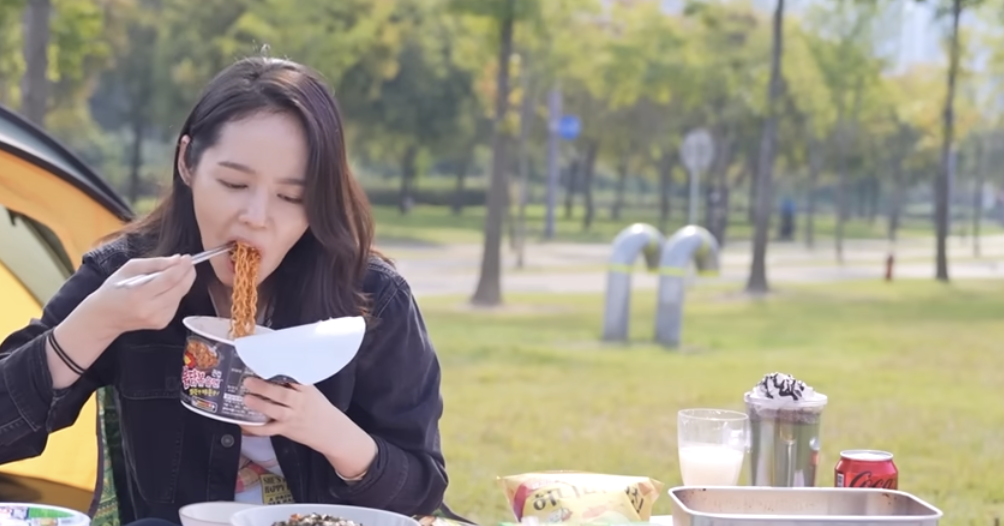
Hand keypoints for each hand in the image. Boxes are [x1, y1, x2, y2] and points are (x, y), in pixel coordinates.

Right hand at [82, 255, 196, 336]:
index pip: (170, 279)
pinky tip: (166, 289)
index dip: (182, 267)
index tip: (187, 257)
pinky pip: (176, 304)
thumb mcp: (129, 269)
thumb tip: (177, 260)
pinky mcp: (162, 324)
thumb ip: (154, 263)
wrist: (104, 317)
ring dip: (182, 283)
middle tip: (187, 262)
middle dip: (188, 273)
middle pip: (180, 289)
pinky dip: (176, 293)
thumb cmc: (114, 289)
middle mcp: (151, 310)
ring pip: (181, 296)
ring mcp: (158, 319)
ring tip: (174, 273)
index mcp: (139, 295)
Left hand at [240, 377, 339, 451]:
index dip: (278, 372)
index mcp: (306, 390)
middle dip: (265, 388)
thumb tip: (272, 371)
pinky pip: (269, 430)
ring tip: (247, 399)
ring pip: (276, 412)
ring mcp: (293, 417)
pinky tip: (244, 423)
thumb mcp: (311, 392)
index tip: (264, 364)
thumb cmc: (319, 408)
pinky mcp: (286, 430)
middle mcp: (300, 403)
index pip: (292, 378)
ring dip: (261, 405)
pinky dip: (255, 428)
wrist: (331, 431)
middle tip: (248, 381)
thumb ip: (295, 383)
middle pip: (283, 395)